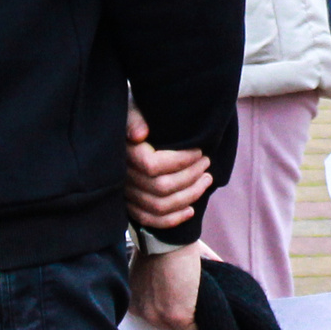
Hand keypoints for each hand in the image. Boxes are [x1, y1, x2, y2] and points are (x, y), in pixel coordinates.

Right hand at [123, 105, 209, 228]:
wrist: (130, 130)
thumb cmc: (141, 116)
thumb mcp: (136, 109)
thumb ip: (137, 118)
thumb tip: (140, 134)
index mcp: (126, 153)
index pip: (153, 166)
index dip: (180, 161)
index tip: (199, 151)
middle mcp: (124, 177)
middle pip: (160, 188)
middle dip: (190, 177)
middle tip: (207, 163)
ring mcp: (126, 194)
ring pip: (159, 207)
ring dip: (188, 196)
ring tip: (206, 180)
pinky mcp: (131, 206)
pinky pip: (150, 220)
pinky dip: (172, 219)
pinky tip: (190, 210)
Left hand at [129, 240, 212, 329]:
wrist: (167, 236)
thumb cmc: (164, 241)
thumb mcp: (162, 263)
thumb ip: (173, 277)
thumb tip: (204, 276)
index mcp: (136, 301)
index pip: (159, 318)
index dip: (178, 308)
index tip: (190, 301)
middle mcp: (143, 312)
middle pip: (171, 328)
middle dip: (187, 316)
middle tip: (202, 304)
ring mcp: (158, 316)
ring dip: (198, 322)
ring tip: (212, 310)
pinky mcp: (177, 317)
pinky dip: (207, 325)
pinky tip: (215, 314)